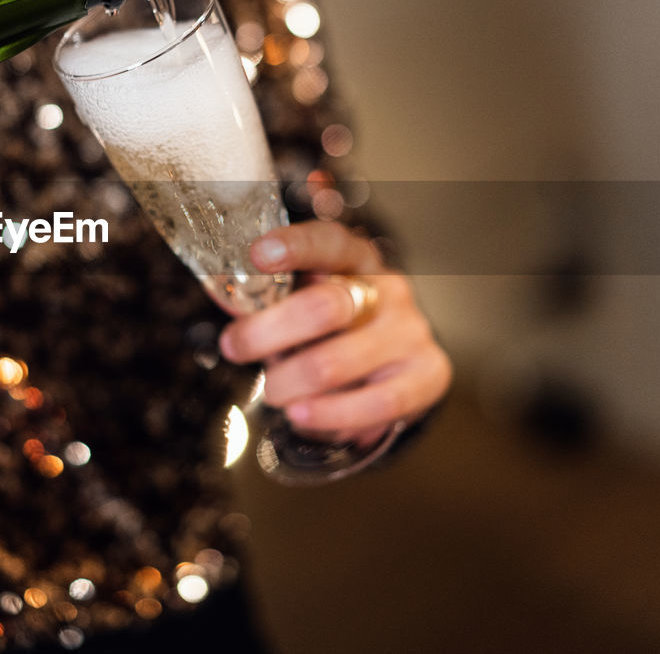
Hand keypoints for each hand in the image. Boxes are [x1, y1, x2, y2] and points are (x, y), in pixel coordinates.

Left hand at [219, 221, 450, 446]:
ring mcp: (411, 331)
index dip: (294, 247)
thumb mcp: (305, 301)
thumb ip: (275, 303)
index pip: (327, 243)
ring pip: (335, 364)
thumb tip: (232, 317)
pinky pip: (374, 404)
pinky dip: (328, 415)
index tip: (259, 254)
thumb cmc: (335, 327)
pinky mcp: (428, 374)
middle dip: (266, 333)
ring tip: (273, 392)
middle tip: (235, 347)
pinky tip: (302, 415)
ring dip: (288, 384)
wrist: (395, 360)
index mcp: (355, 259)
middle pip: (322, 308)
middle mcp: (388, 290)